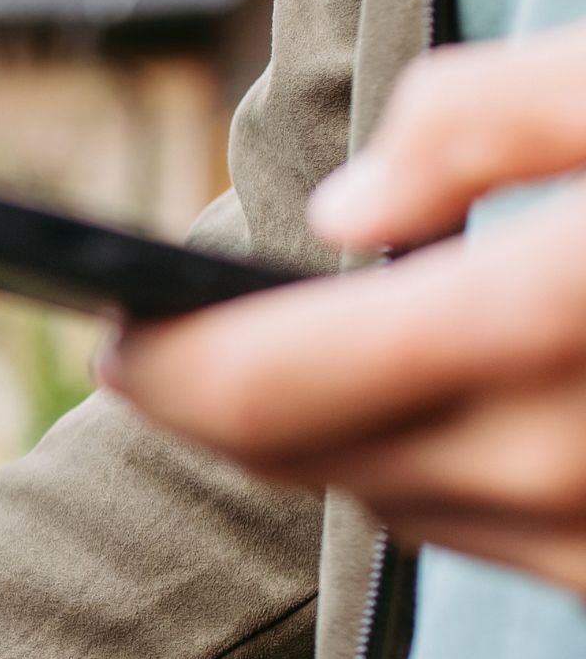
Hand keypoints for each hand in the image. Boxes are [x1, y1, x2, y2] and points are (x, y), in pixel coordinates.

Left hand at [102, 24, 585, 595]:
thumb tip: (347, 211)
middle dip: (234, 398)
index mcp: (545, 322)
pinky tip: (469, 400)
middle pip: (300, 459)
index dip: (164, 366)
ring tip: (338, 353)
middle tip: (185, 339)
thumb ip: (496, 119)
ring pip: (386, 501)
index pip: (263, 393)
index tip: (117, 333)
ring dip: (344, 434)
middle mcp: (555, 466)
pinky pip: (482, 539)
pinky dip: (450, 469)